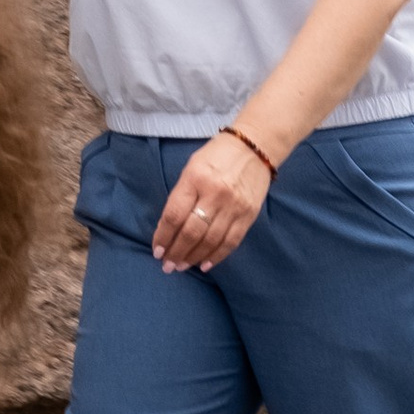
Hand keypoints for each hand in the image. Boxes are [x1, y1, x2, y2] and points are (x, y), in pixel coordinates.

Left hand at [153, 128, 273, 274]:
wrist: (256, 146)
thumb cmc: (217, 155)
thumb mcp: (192, 166)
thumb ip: (182, 194)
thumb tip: (171, 227)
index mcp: (195, 179)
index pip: (174, 215)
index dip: (164, 236)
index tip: (157, 251)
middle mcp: (215, 194)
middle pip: (192, 232)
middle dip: (177, 252)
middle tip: (167, 266)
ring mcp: (234, 206)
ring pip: (210, 241)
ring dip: (194, 257)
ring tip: (182, 266)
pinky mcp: (249, 215)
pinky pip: (231, 241)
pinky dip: (217, 256)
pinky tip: (205, 264)